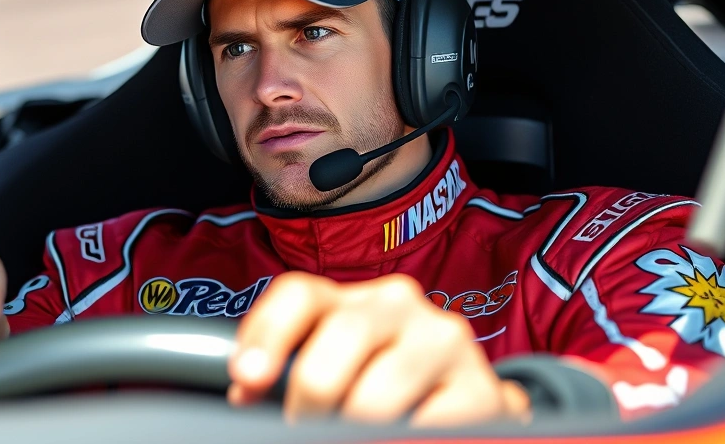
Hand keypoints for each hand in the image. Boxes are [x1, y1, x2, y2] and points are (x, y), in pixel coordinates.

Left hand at [227, 272, 529, 425]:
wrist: (461, 404)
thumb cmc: (379, 384)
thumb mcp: (334, 364)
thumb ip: (290, 367)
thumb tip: (246, 391)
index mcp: (350, 298)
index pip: (300, 295)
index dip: (266, 335)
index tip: (246, 381)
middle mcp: (397, 304)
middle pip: (335, 344)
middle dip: (309, 403)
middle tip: (305, 429)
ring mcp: (442, 340)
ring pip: (373, 398)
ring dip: (353, 429)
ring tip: (352, 435)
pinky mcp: (478, 386)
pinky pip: (420, 426)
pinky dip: (400, 439)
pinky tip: (401, 435)